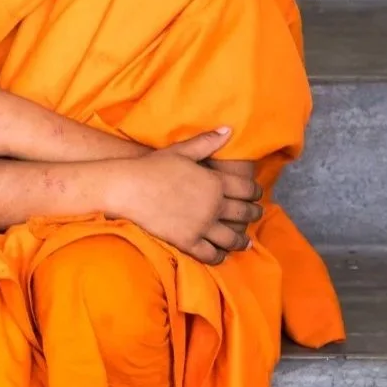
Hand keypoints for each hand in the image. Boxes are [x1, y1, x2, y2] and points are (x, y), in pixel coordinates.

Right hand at [111, 129, 262, 264]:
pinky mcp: (187, 242)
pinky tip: (221, 255)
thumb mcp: (182, 150)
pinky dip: (219, 256)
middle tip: (257, 215)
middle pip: (243, 214)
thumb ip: (207, 142)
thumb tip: (228, 129)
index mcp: (216, 182)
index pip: (247, 189)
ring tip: (245, 242)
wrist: (128, 188)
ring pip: (231, 238)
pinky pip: (210, 254)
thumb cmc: (153, 166)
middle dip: (253, 214)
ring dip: (241, 241)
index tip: (257, 195)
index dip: (255, 192)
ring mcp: (201, 226)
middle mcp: (214, 206)